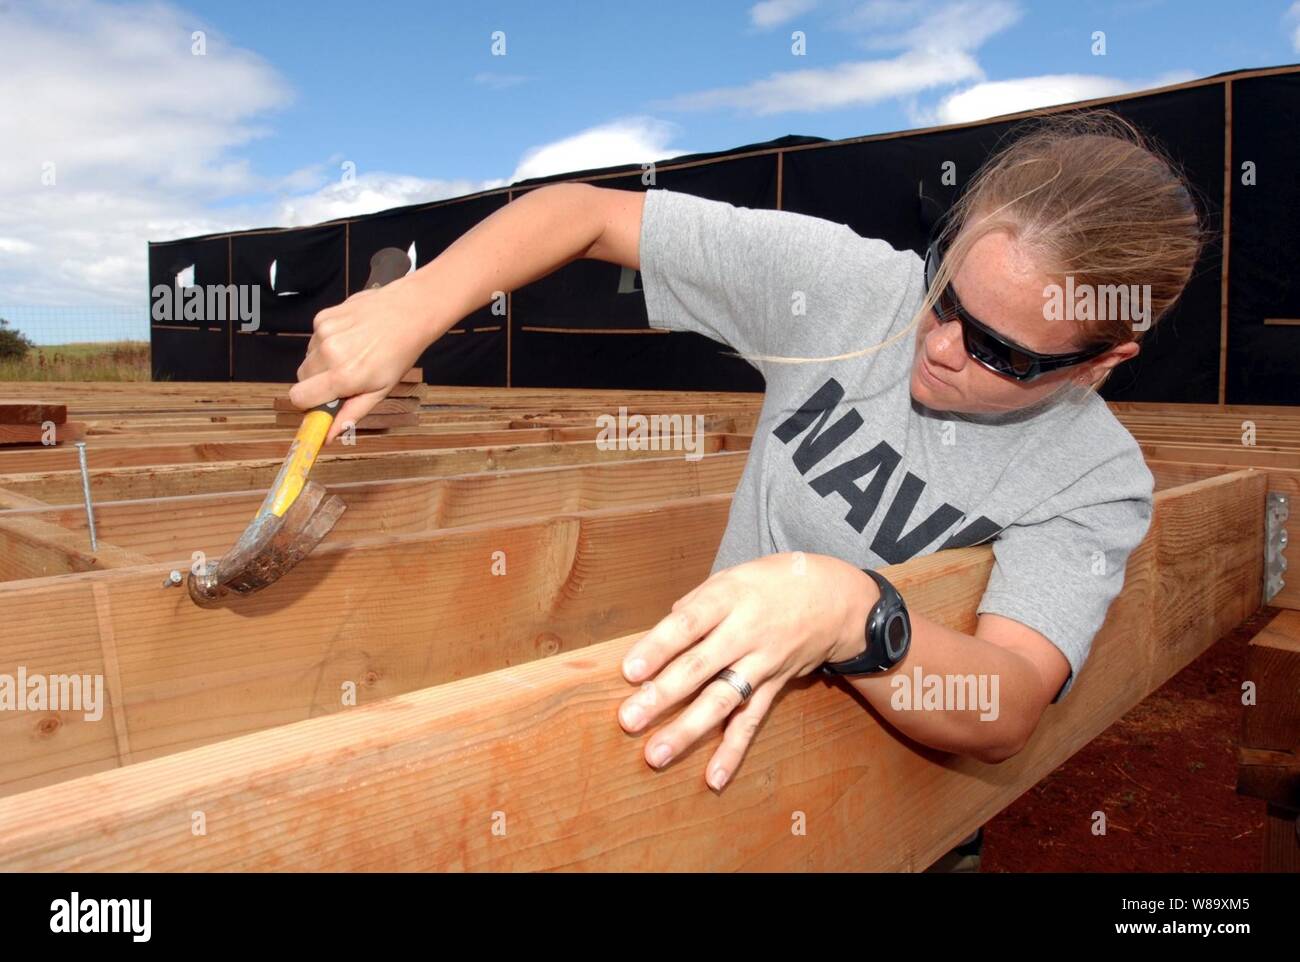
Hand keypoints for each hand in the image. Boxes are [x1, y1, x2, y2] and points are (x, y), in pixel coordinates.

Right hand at [289, 277, 435, 442]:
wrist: (409, 311)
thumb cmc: (399, 353)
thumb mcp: (380, 391)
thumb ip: (350, 414)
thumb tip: (327, 437)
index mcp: (343, 376)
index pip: (299, 398)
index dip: (308, 403)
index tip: (321, 403)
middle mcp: (328, 353)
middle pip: (302, 378)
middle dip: (318, 383)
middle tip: (344, 378)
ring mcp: (323, 332)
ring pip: (308, 358)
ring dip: (323, 362)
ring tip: (352, 354)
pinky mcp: (322, 317)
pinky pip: (314, 339)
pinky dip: (326, 343)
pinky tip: (349, 338)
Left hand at [617, 552, 878, 790]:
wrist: (837, 599)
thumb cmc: (773, 583)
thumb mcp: (734, 576)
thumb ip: (696, 603)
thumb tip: (660, 634)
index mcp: (730, 597)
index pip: (688, 624)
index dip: (658, 647)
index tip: (629, 671)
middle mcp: (746, 633)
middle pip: (700, 666)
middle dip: (662, 695)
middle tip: (628, 719)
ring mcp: (762, 663)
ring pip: (722, 700)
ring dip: (688, 730)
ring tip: (655, 755)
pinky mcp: (774, 687)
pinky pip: (751, 721)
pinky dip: (733, 750)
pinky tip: (713, 778)